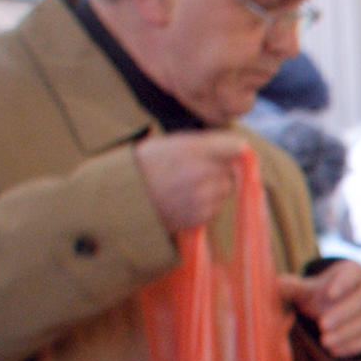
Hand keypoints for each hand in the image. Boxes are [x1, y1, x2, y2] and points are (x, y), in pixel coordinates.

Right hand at [132, 131, 255, 237]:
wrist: (121, 198)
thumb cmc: (143, 165)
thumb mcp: (168, 142)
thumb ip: (203, 143)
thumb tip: (239, 146)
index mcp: (191, 149)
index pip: (235, 146)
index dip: (232, 149)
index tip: (228, 151)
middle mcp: (200, 172)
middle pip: (230, 170)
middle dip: (218, 170)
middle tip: (195, 171)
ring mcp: (202, 197)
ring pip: (225, 190)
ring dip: (214, 188)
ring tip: (188, 187)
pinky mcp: (199, 217)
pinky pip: (215, 209)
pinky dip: (206, 205)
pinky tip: (185, 200)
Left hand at [281, 258, 360, 360]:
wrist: (345, 310)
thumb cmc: (324, 297)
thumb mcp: (309, 291)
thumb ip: (294, 288)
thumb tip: (274, 284)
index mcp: (353, 272)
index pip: (353, 274)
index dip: (343, 283)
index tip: (328, 294)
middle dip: (343, 314)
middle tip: (322, 326)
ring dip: (347, 333)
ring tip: (325, 343)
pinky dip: (355, 345)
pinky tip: (336, 351)